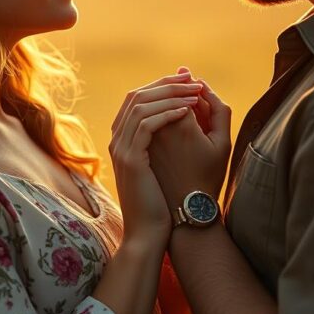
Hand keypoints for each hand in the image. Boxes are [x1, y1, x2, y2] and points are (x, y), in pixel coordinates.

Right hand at [110, 73, 204, 247]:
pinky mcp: (130, 158)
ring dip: (171, 95)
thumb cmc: (162, 204)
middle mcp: (117, 140)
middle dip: (167, 84)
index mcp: (124, 140)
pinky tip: (188, 111)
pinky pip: (147, 124)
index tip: (188, 82)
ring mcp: (121, 148)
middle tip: (193, 80)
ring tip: (196, 93)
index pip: (137, 98)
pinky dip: (167, 112)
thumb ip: (163, 143)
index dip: (162, 85)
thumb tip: (178, 120)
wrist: (150, 234)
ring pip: (141, 105)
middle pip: (137, 95)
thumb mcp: (163, 167)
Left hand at [148, 68, 231, 208]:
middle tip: (193, 124)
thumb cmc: (207, 176)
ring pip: (154, 109)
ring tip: (184, 132)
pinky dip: (157, 123)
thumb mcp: (222, 142)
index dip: (196, 98)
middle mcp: (159, 128)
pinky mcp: (137, 145)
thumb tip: (199, 83)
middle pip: (167, 97)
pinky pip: (146, 123)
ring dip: (167, 109)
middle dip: (180, 100)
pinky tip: (170, 139)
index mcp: (182, 125)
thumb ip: (218, 109)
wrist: (183, 208)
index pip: (185, 93)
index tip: (203, 118)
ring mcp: (145, 136)